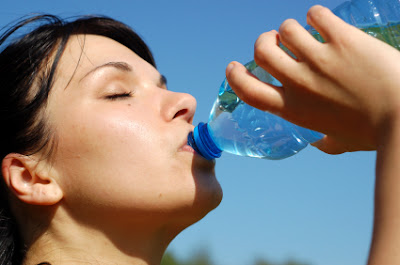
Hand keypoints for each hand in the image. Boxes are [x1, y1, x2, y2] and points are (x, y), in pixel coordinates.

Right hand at [226, 5, 399, 153]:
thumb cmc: (373, 133)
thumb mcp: (338, 142)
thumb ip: (323, 142)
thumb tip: (318, 144)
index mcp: (293, 109)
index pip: (248, 90)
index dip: (235, 75)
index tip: (234, 66)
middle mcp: (299, 83)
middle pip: (262, 51)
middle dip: (264, 41)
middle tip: (276, 41)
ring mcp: (319, 60)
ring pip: (287, 28)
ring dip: (293, 28)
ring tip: (308, 32)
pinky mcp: (342, 39)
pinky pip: (315, 15)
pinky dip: (317, 15)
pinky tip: (326, 22)